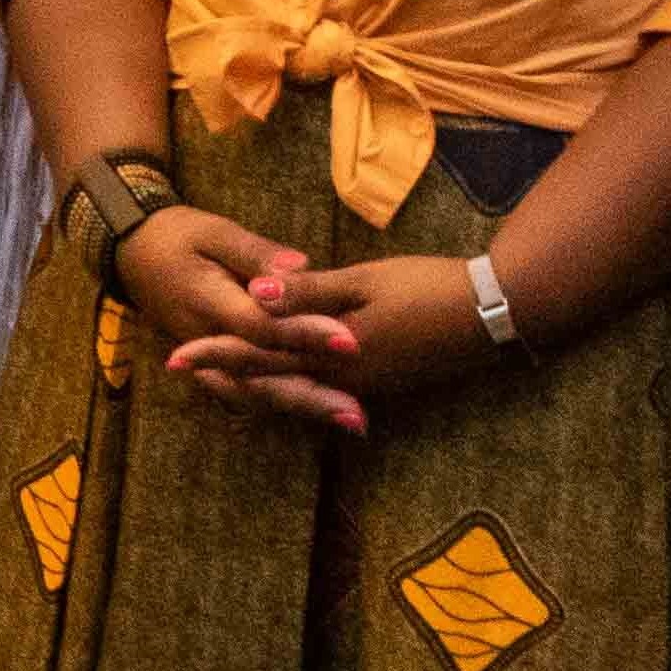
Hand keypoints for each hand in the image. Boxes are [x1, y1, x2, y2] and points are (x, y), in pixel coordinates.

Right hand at [109, 209, 365, 428]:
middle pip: (262, 374)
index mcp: (206, 301)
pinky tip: (321, 413)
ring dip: (303, 407)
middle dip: (312, 395)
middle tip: (357, 413)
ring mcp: (206, 357)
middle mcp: (206, 339)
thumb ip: (256, 253)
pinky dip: (282, 402)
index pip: (260, 327)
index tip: (350, 341)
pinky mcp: (213, 363)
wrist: (132, 252)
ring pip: (256, 391)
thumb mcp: (215, 232)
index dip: (304, 335)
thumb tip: (301, 266)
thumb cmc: (177, 235)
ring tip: (351, 421)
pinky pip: (247, 389)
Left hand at [191, 253, 495, 429]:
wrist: (495, 315)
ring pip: (297, 388)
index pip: (261, 354)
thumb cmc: (428, 288)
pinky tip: (285, 375)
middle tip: (185, 370)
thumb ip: (309, 293)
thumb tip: (254, 295)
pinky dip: (294, 382)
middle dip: (228, 373)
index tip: (175, 357)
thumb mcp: (364, 283)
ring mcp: (365, 383)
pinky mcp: (382, 379)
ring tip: (222, 375)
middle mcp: (343, 378)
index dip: (217, 353)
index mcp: (333, 353)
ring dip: (259, 381)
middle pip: (273, 379)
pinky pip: (324, 386)